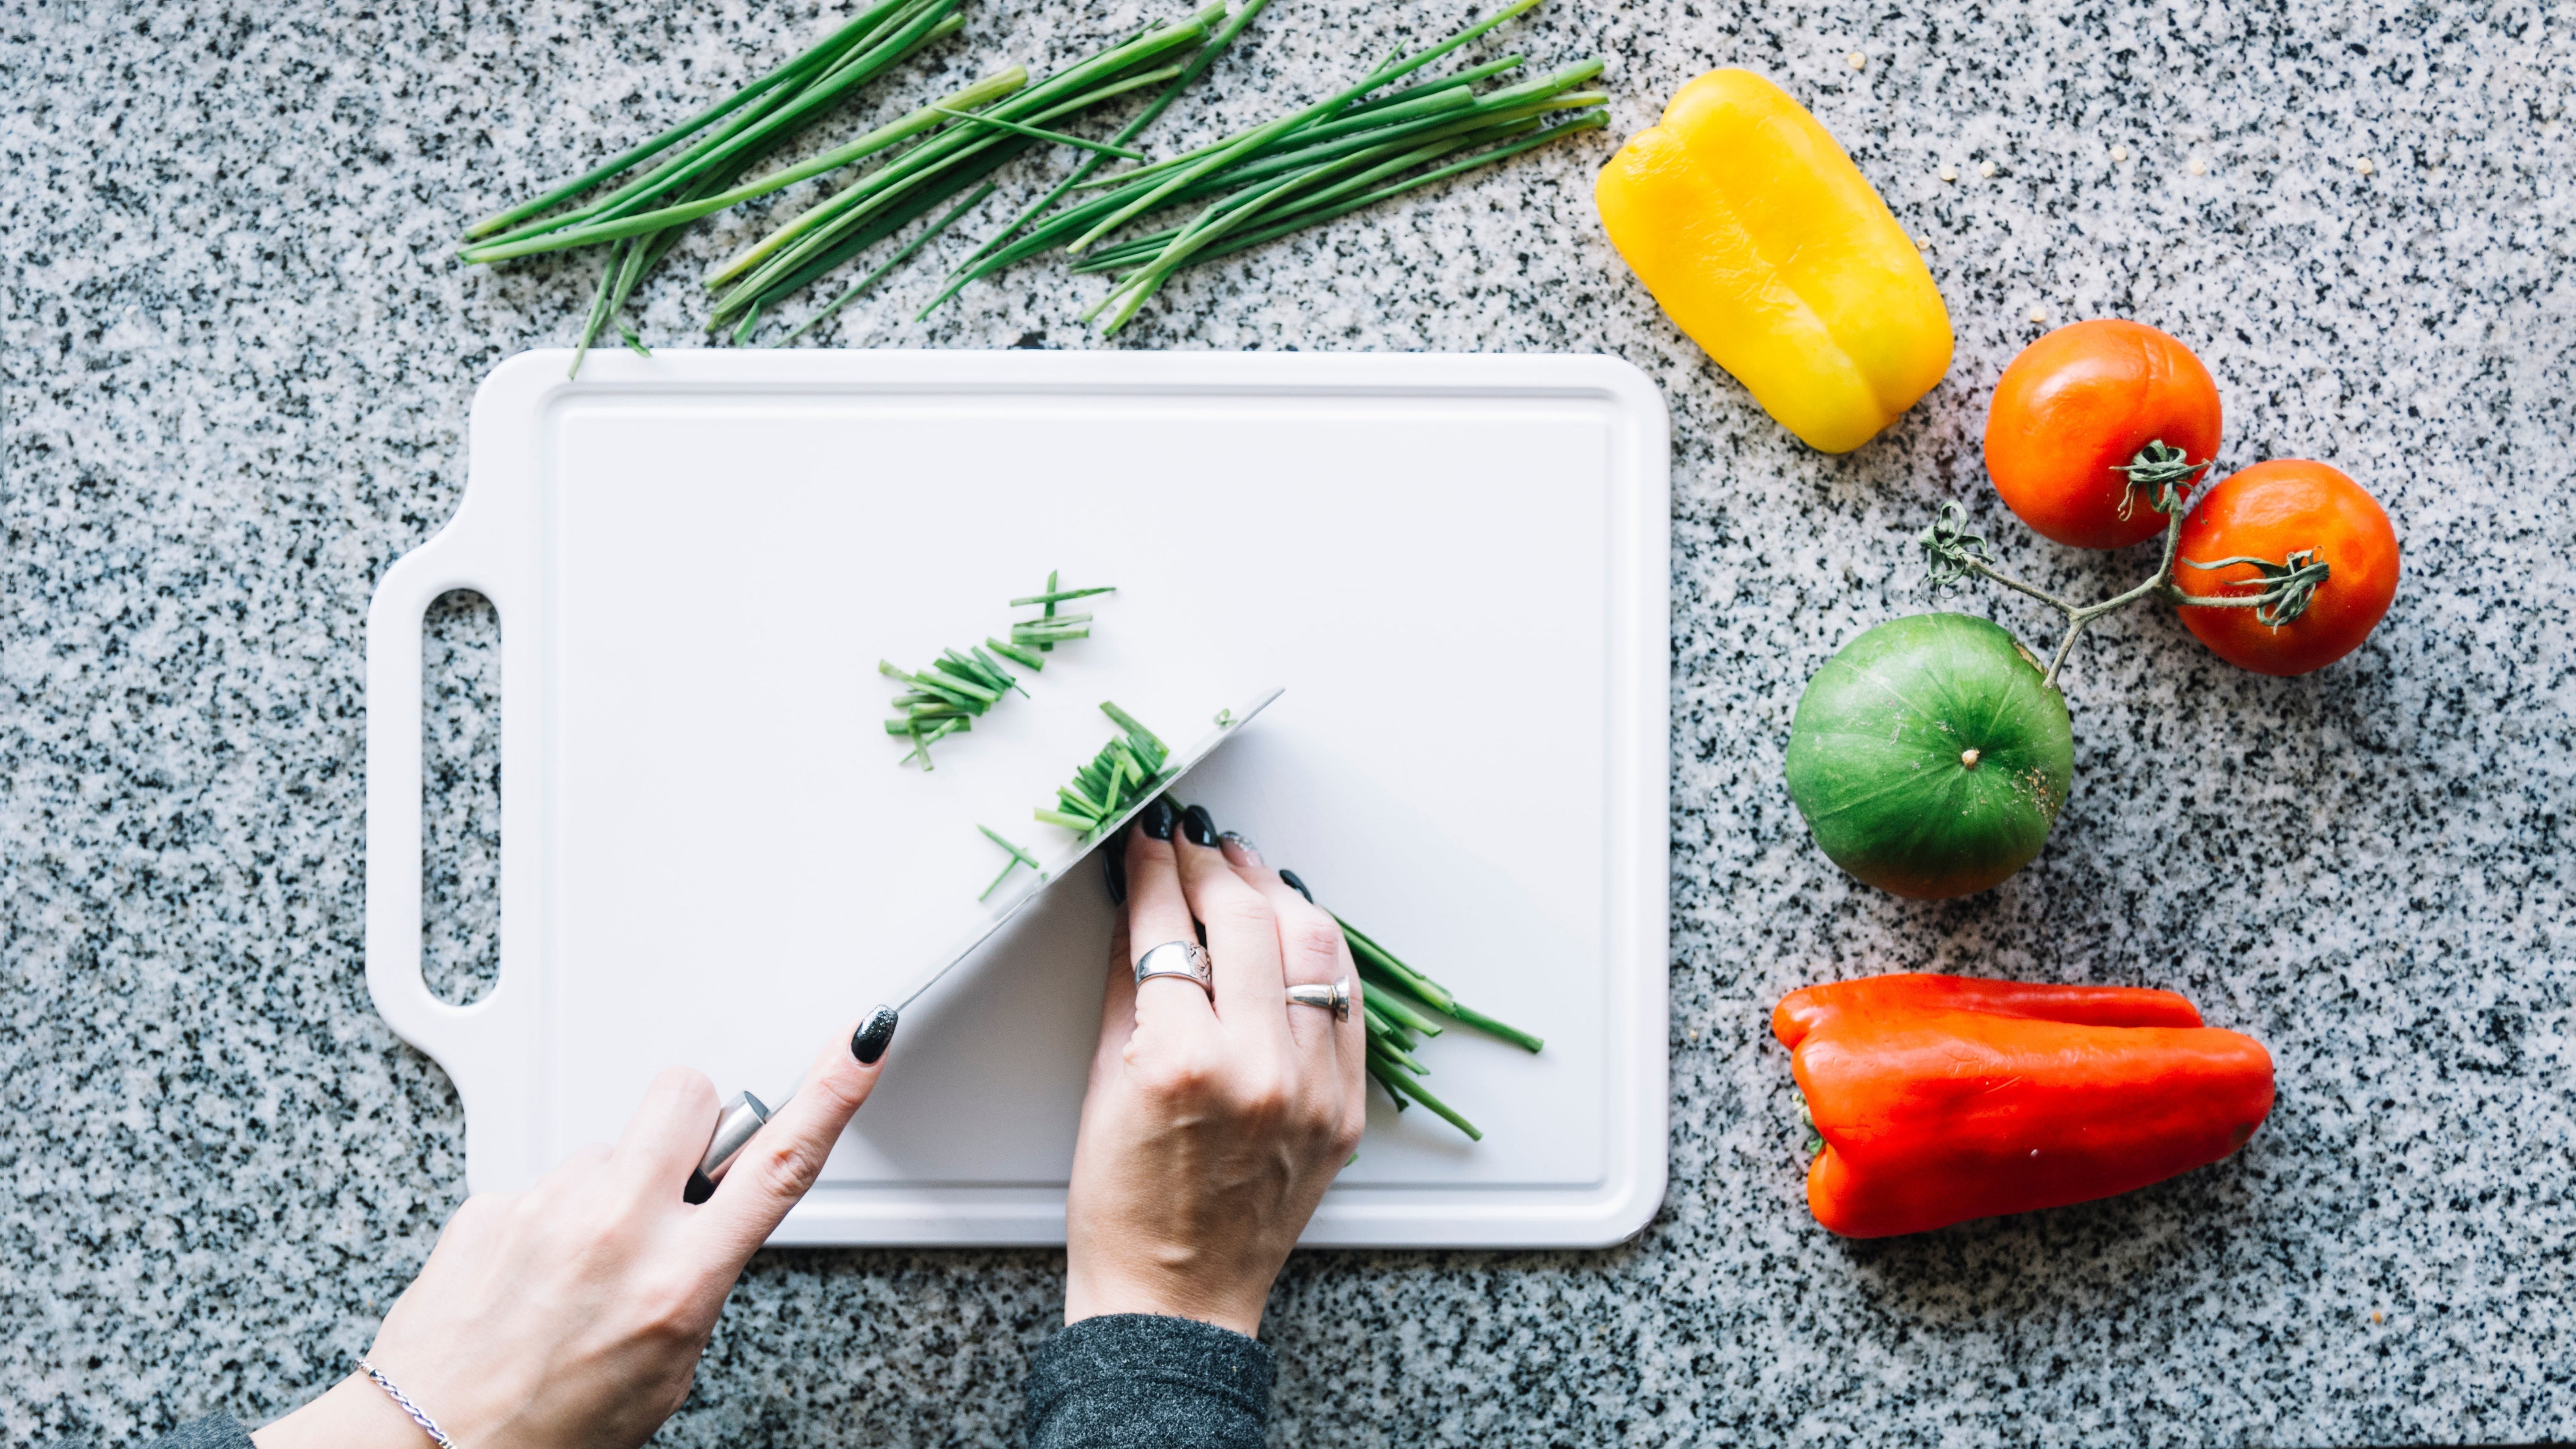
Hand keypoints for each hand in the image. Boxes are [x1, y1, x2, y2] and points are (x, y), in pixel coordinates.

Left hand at [252, 1007, 900, 1448]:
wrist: (431, 1445)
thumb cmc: (549, 1427)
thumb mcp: (666, 1368)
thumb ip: (695, 1280)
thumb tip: (701, 1221)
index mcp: (676, 1282)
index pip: (778, 1165)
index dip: (831, 1093)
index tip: (861, 1040)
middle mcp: (615, 1233)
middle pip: (687, 1096)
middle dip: (694, 1123)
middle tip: (675, 1181)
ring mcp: (547, 1209)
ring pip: (608, 1146)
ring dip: (608, 1189)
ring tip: (577, 1268)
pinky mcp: (491, 1204)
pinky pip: (546, 1184)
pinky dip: (548, 1221)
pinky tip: (531, 1277)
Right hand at [1064, 800, 1366, 1335]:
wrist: (1174, 1294)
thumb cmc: (1122, 1203)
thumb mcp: (1102, 1080)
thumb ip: (1127, 981)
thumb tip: (1141, 903)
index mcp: (1182, 1062)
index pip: (1170, 928)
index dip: (1155, 870)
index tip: (1147, 839)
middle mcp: (1258, 1068)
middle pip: (1248, 920)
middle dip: (1213, 866)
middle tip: (1190, 842)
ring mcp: (1312, 1088)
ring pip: (1312, 945)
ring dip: (1274, 893)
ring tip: (1243, 870)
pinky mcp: (1344, 1108)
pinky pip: (1344, 1000)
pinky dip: (1319, 951)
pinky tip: (1294, 925)